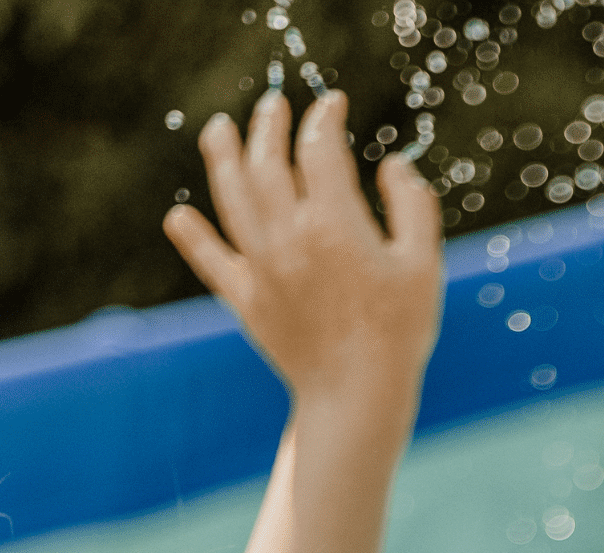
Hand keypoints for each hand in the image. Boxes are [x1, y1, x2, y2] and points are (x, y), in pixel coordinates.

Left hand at [165, 91, 442, 410]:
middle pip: (267, 160)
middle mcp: (288, 236)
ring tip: (218, 130)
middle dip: (270, 124)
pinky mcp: (247, 300)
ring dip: (222, 156)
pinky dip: (192, 237)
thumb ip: (412, 207)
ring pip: (232, 196)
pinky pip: (211, 260)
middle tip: (275, 105)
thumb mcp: (424, 266)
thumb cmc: (399, 333)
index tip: (332, 105)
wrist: (358, 396)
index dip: (324, 117)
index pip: (318, 147)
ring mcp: (261, 267)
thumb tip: (391, 167)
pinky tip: (178, 218)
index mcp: (334, 223)